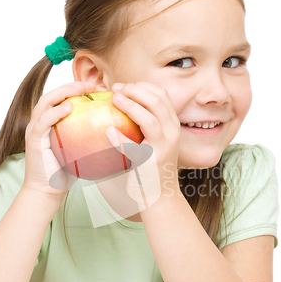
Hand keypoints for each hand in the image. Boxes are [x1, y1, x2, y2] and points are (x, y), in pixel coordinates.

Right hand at [23, 81, 95, 199]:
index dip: (78, 90)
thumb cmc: (68, 171)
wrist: (49, 190)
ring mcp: (35, 129)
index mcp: (51, 122)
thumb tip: (119, 129)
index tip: (98, 87)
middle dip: (72, 86)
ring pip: (45, 102)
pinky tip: (68, 107)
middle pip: (53, 95)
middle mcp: (41, 122)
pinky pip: (43, 121)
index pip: (62, 99)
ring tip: (81, 89)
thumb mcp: (83, 150)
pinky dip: (55, 112)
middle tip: (91, 83)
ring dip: (63, 93)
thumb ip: (92, 137)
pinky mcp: (33, 139)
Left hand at [105, 82, 180, 210]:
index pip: (162, 95)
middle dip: (135, 90)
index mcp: (172, 124)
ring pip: (150, 119)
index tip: (125, 86)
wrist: (160, 196)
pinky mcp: (151, 162)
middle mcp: (172, 133)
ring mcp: (163, 147)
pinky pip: (134, 147)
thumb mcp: (155, 141)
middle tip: (115, 89)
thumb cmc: (152, 166)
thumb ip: (145, 123)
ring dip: (131, 106)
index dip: (143, 86)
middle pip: (157, 101)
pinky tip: (108, 132)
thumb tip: (122, 103)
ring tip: (114, 99)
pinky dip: (120, 138)